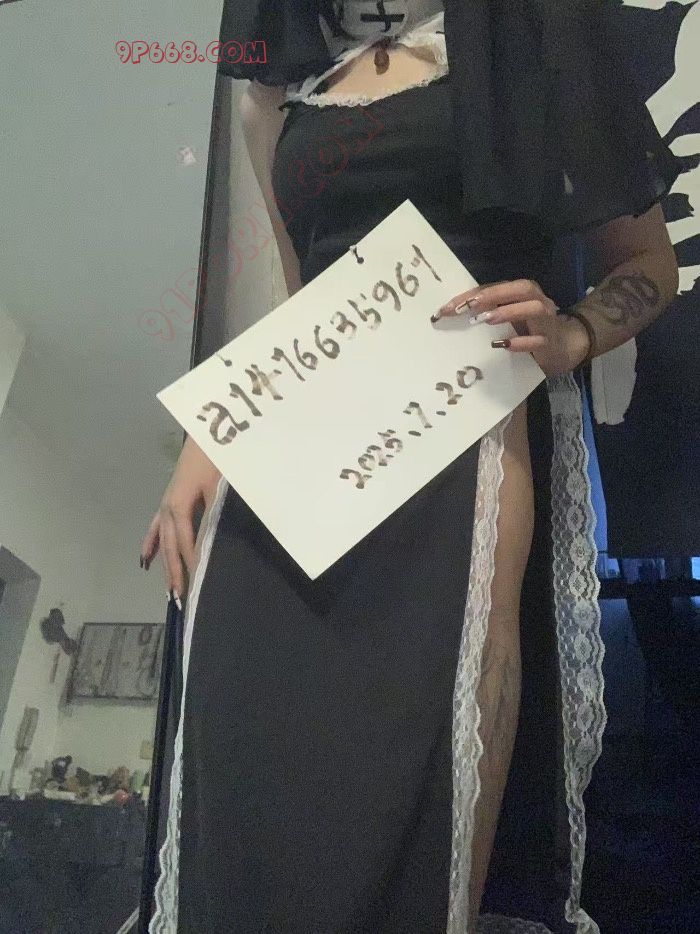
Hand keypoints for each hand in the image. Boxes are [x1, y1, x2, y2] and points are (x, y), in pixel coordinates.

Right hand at [140, 436, 221, 605]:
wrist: (207, 434)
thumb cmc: (215, 459)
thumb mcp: (217, 488)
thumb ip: (213, 516)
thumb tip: (209, 544)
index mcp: (180, 505)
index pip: (186, 541)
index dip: (191, 561)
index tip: (197, 582)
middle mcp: (168, 507)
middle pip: (171, 545)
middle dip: (175, 571)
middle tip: (180, 596)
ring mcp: (166, 503)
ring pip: (164, 540)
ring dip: (166, 563)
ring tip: (168, 588)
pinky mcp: (169, 499)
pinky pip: (157, 527)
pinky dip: (152, 543)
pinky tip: (145, 559)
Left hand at [432, 278, 590, 376]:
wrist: (563, 346)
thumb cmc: (528, 328)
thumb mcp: (507, 316)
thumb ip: (487, 310)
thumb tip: (453, 312)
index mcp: (523, 292)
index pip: (496, 287)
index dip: (472, 295)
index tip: (448, 307)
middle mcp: (537, 301)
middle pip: (521, 289)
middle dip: (493, 295)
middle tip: (467, 307)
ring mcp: (546, 321)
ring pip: (533, 309)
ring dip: (509, 312)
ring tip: (487, 319)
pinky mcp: (550, 342)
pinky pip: (538, 340)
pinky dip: (522, 342)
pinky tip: (505, 345)